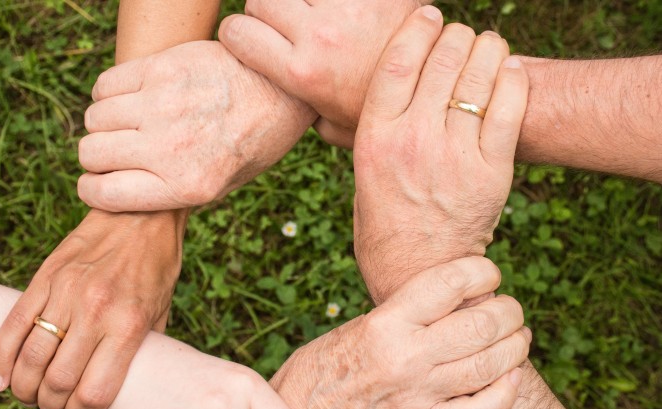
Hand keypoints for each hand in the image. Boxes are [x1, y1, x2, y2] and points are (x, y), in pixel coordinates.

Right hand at [0, 209, 183, 408]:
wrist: (141, 214)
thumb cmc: (157, 266)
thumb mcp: (162, 311)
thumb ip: (142, 349)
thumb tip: (126, 385)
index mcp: (128, 325)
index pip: (94, 392)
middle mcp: (96, 311)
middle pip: (57, 381)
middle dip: (51, 406)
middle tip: (53, 406)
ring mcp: (66, 292)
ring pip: (30, 357)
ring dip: (24, 387)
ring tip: (29, 394)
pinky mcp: (45, 276)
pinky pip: (13, 324)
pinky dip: (1, 358)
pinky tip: (1, 378)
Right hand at [77, 40, 315, 211]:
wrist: (281, 91)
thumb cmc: (252, 143)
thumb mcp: (222, 186)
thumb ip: (171, 193)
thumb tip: (120, 193)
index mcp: (187, 186)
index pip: (103, 194)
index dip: (92, 190)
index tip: (97, 183)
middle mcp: (171, 148)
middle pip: (91, 154)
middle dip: (97, 157)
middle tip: (117, 151)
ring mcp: (164, 105)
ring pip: (94, 118)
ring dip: (104, 124)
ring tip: (128, 123)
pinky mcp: (162, 68)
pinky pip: (105, 85)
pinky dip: (108, 94)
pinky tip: (131, 98)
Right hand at [219, 0, 430, 146]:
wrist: (440, 90)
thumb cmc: (381, 111)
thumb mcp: (333, 127)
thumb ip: (301, 113)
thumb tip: (280, 107)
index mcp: (302, 73)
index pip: (237, 32)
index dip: (238, 34)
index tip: (251, 39)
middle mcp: (320, 35)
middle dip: (266, 11)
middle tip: (286, 26)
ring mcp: (348, 6)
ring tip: (315, 15)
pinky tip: (342, 10)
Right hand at [270, 257, 529, 408]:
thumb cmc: (322, 365)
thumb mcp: (358, 325)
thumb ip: (404, 313)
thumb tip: (454, 297)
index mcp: (385, 323)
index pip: (450, 284)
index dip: (482, 271)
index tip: (488, 272)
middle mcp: (406, 357)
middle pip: (481, 324)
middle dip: (509, 310)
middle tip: (509, 307)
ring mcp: (419, 394)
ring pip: (490, 365)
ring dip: (515, 346)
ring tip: (518, 335)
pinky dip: (506, 392)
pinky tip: (511, 377)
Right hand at [353, 9, 528, 302]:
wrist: (417, 273)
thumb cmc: (383, 223)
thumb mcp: (361, 173)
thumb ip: (368, 131)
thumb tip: (372, 90)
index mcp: (374, 137)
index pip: (398, 61)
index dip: (417, 28)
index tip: (428, 14)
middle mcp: (413, 140)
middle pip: (442, 59)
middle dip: (455, 36)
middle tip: (460, 36)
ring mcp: (455, 155)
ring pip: (479, 76)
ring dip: (487, 49)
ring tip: (487, 46)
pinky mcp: (491, 172)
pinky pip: (510, 107)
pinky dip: (513, 79)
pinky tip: (509, 70)